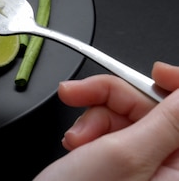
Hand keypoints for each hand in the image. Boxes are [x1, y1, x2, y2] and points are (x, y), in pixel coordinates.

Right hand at [34, 61, 178, 179]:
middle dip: (114, 100)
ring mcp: (147, 171)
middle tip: (80, 97)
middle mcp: (171, 172)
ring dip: (95, 117)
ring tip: (74, 139)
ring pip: (131, 116)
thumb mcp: (123, 156)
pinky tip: (75, 144)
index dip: (177, 86)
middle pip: (157, 110)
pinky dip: (90, 130)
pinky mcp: (124, 168)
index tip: (153, 72)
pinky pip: (114, 130)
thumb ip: (166, 119)